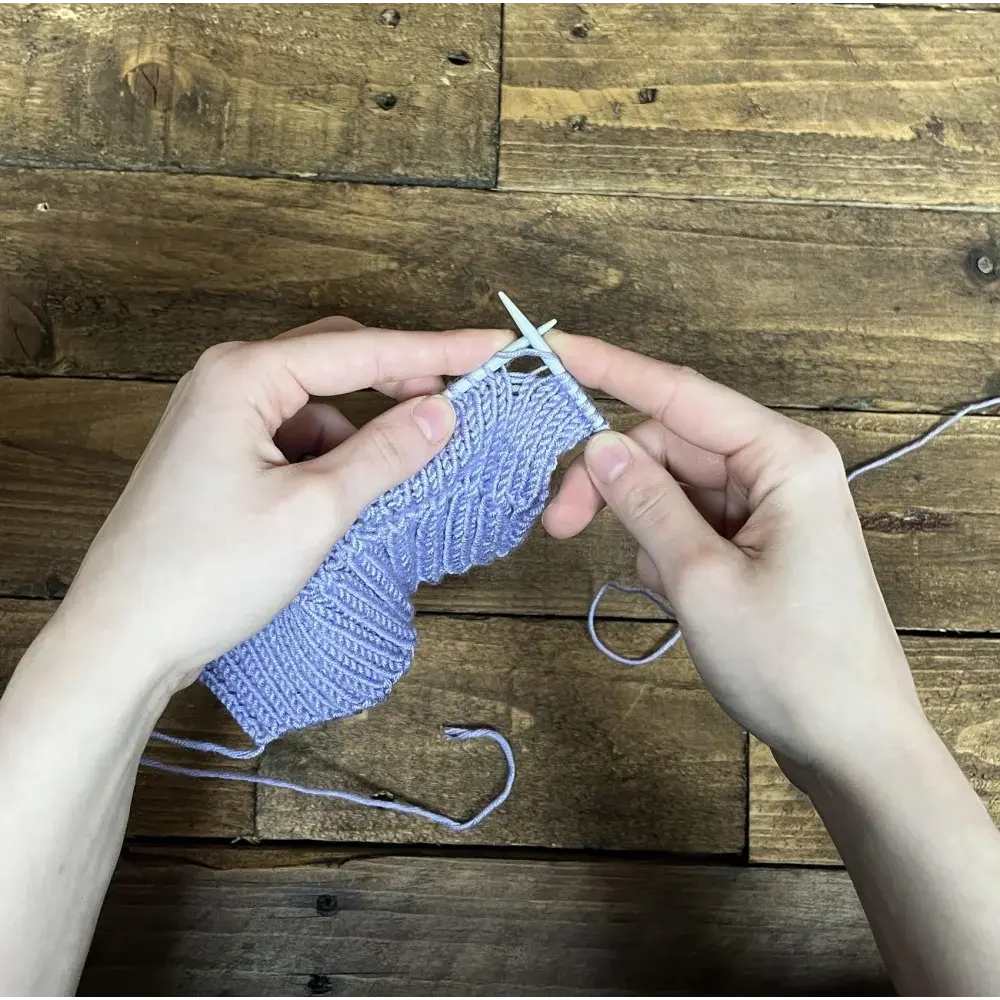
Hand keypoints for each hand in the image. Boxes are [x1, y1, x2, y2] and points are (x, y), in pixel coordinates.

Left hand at [55, 317, 507, 690]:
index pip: (361, 351)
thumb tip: (444, 412)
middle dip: (398, 382)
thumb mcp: (314, 511)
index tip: (495, 347)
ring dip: (364, 432)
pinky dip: (332, 459)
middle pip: (336, 362)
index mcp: (244, 375)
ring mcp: (218, 419)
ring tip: (401, 475)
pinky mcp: (219, 457)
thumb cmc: (209, 572)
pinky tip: (349, 499)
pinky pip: (294, 439)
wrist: (122, 637)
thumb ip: (385, 454)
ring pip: (317, 406)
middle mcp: (226, 381)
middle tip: (460, 403)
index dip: (436, 350)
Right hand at [543, 334, 927, 777]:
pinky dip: (667, 553)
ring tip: (663, 590)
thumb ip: (644, 502)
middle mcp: (778, 468)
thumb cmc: (791, 662)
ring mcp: (769, 507)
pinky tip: (682, 600)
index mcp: (782, 457)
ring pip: (673, 488)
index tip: (551, 349)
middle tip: (558, 525)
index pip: (680, 394)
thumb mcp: (699, 578)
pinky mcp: (758, 543)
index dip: (611, 370)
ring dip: (645, 529)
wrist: (851, 747)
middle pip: (669, 446)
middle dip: (613, 481)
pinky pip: (690, 523)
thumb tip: (596, 443)